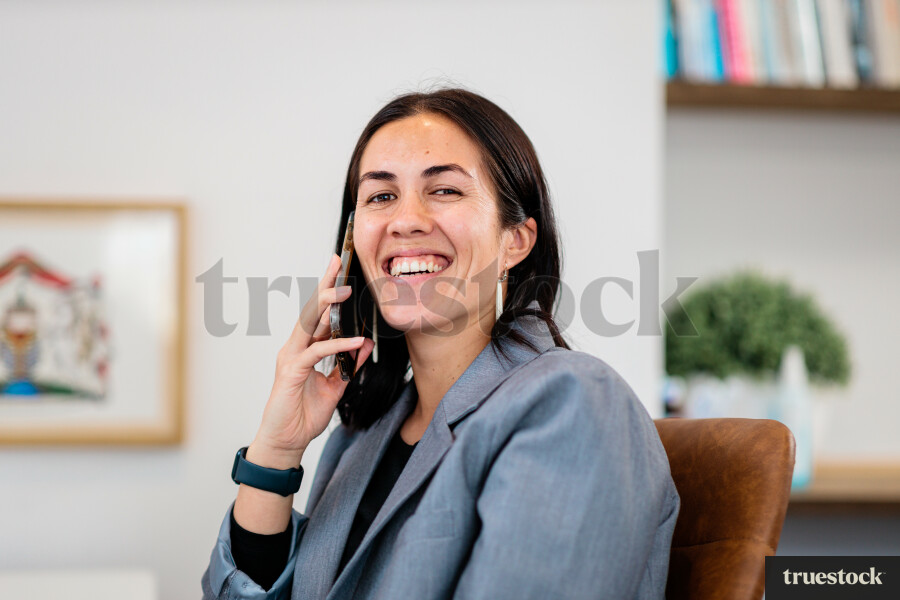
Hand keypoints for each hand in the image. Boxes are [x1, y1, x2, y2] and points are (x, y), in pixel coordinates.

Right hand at [250, 253, 374, 467]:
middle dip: (324, 286)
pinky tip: (354, 341)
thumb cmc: (304, 414)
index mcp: (305, 349)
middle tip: (337, 264)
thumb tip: (364, 345)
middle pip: (310, 311)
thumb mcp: (335, 387)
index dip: (326, 291)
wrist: (286, 441)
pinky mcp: (291, 372)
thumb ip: (348, 365)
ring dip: (327, 307)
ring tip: (345, 292)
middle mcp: (295, 348)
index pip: (318, 315)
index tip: (338, 268)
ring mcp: (291, 358)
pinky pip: (316, 353)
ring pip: (308, 325)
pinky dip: (336, 345)